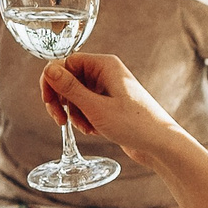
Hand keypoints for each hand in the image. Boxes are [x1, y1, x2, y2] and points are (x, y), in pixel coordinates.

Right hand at [41, 53, 187, 163]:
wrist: (160, 144)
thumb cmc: (133, 124)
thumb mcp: (95, 107)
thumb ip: (69, 88)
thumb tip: (47, 69)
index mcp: (104, 65)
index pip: (65, 63)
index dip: (53, 82)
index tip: (49, 102)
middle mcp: (106, 72)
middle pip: (68, 79)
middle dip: (62, 100)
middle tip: (60, 120)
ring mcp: (108, 88)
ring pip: (76, 95)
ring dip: (74, 113)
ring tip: (87, 127)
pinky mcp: (110, 103)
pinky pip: (87, 106)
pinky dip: (84, 118)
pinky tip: (94, 130)